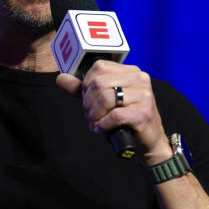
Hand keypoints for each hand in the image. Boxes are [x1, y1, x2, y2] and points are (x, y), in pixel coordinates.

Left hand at [56, 60, 171, 164]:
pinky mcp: (144, 112)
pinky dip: (103, 125)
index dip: (86, 85)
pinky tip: (102, 130)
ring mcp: (144, 95)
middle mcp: (140, 79)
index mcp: (130, 71)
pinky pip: (115, 116)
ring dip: (94, 115)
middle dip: (88, 103)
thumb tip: (60, 79)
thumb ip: (83, 89)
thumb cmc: (126, 120)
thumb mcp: (104, 101)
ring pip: (106, 98)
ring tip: (95, 124)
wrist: (148, 141)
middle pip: (99, 83)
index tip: (87, 101)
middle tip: (90, 117)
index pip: (99, 67)